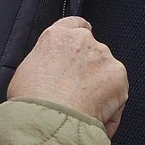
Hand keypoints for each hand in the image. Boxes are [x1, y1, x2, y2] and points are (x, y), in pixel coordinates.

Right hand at [7, 17, 127, 137]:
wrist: (49, 120)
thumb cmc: (32, 102)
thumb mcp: (25, 74)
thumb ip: (44, 65)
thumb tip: (49, 76)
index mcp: (57, 36)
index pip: (74, 24)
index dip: (80, 35)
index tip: (81, 46)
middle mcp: (82, 40)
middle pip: (93, 51)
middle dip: (89, 71)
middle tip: (76, 94)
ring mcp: (103, 56)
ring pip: (106, 73)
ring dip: (100, 89)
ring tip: (83, 111)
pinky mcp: (118, 76)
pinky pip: (118, 94)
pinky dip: (110, 108)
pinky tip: (94, 119)